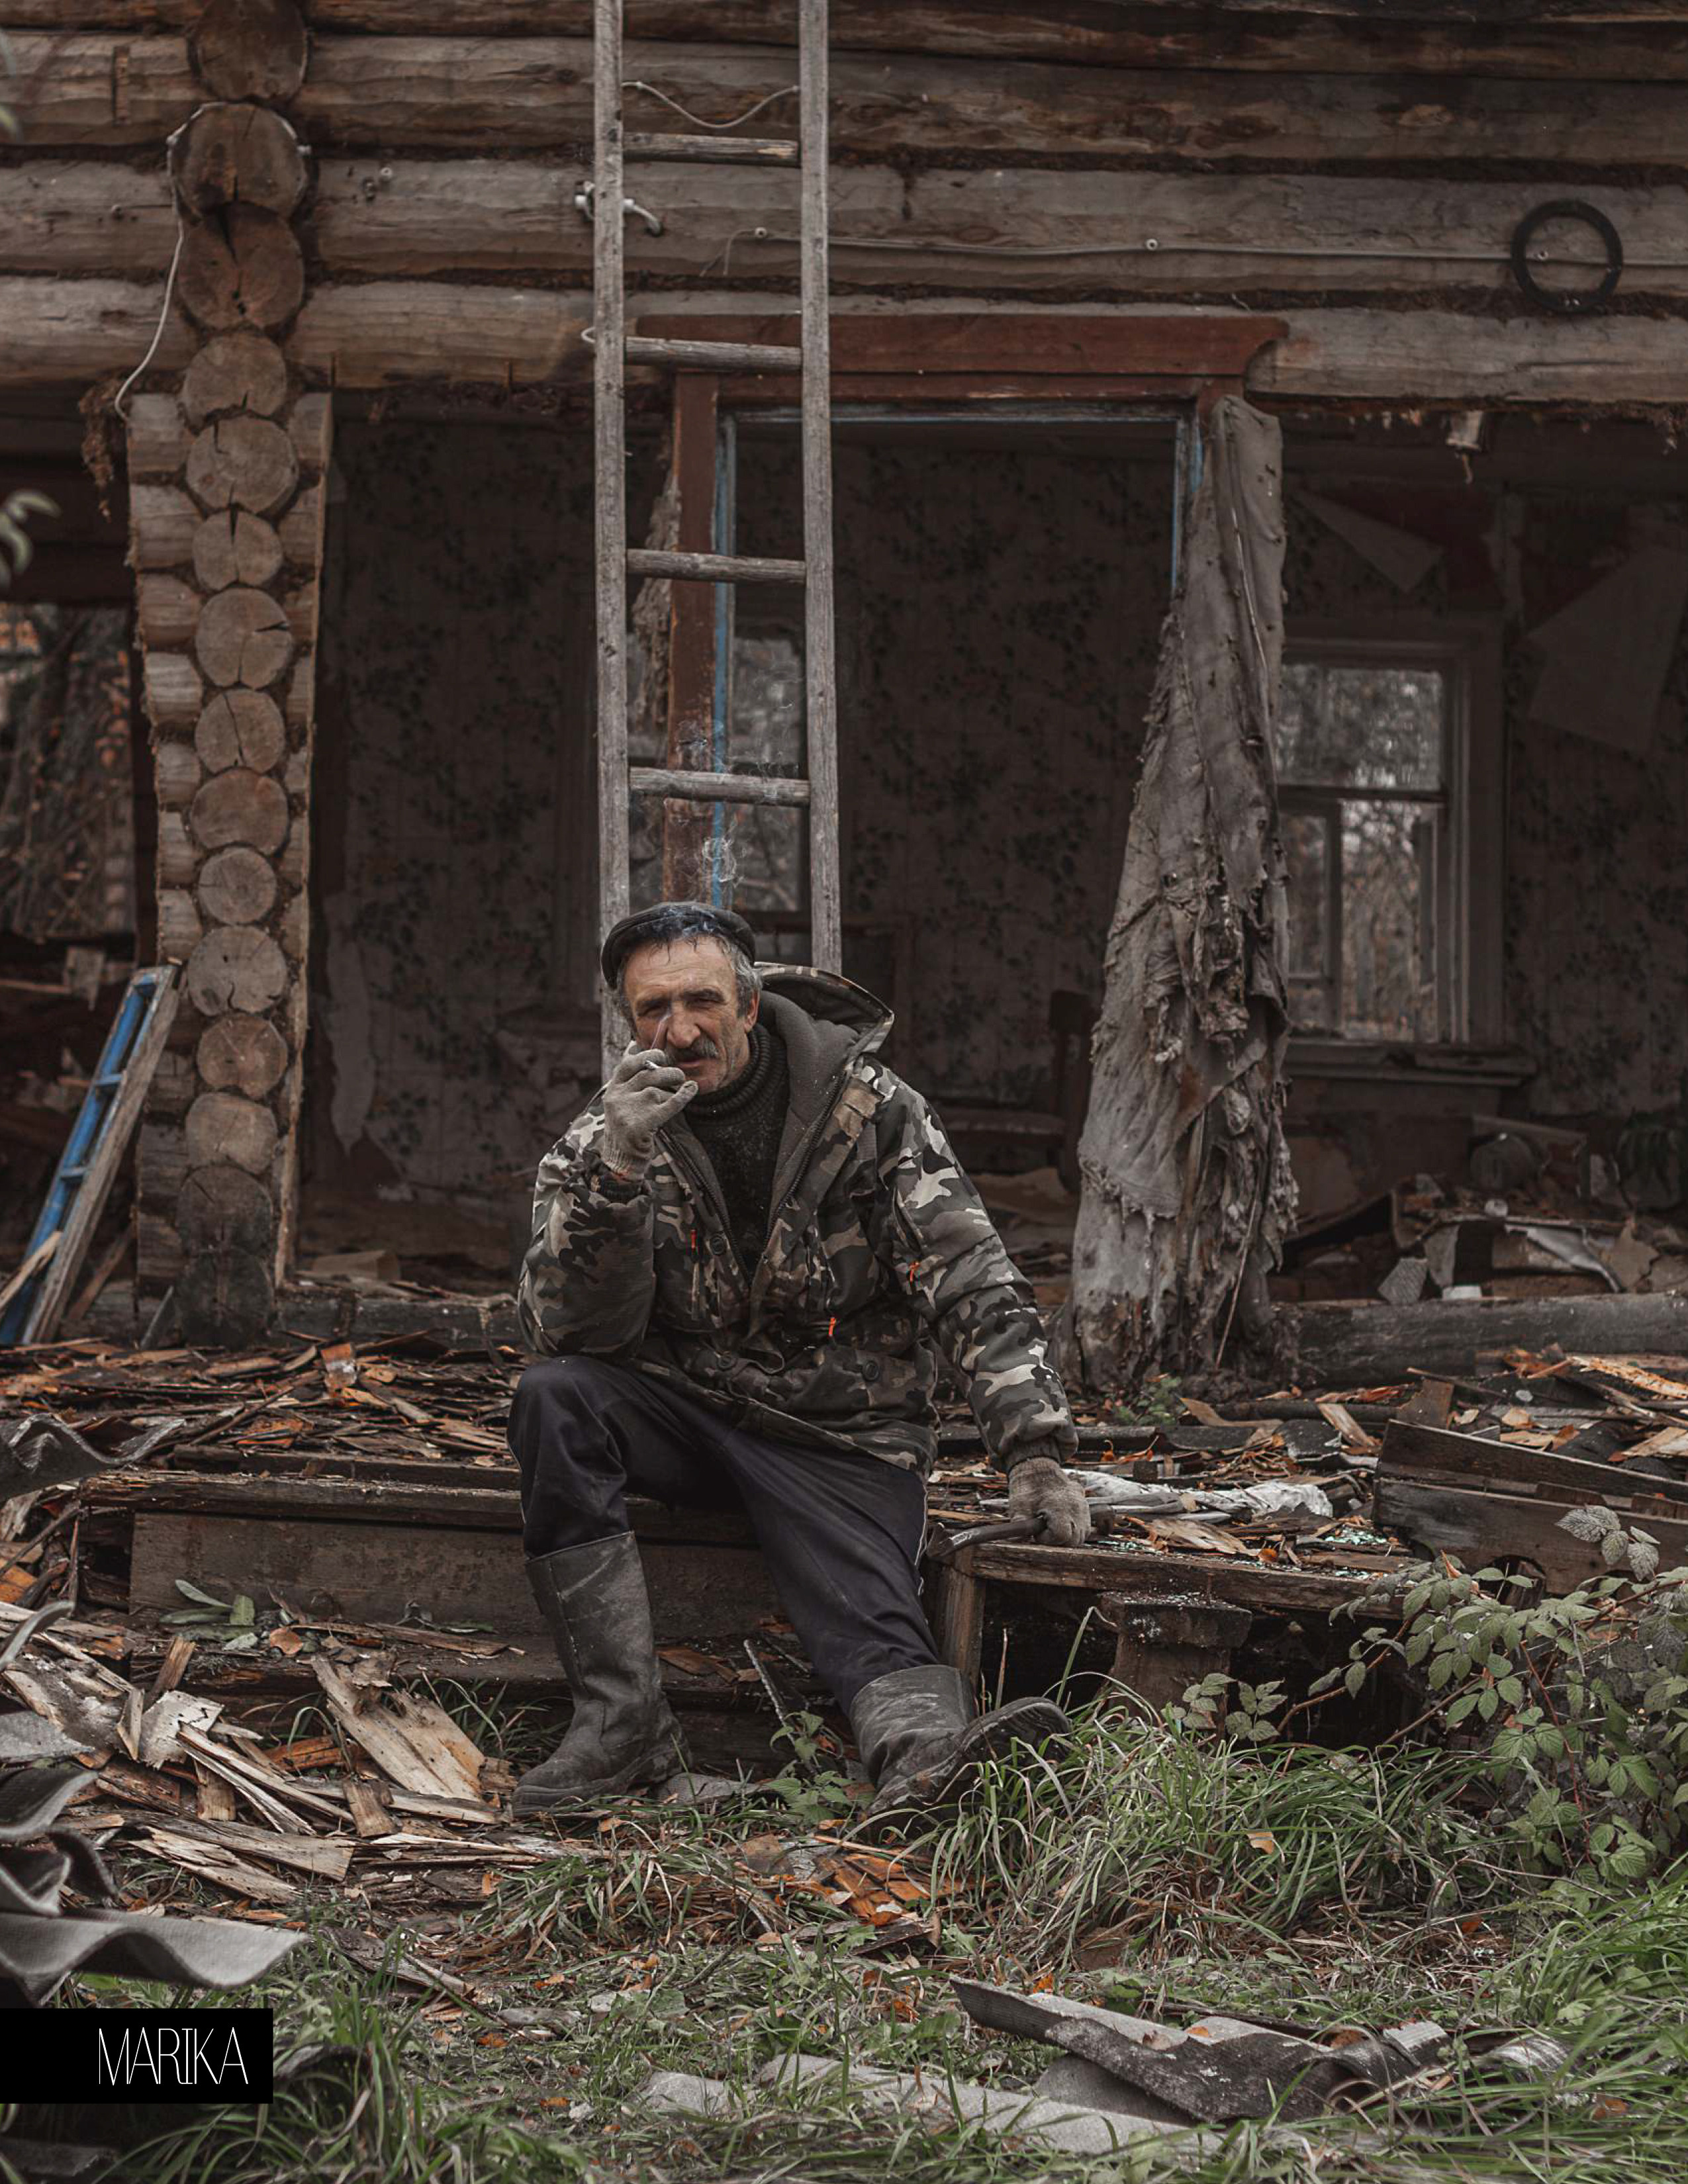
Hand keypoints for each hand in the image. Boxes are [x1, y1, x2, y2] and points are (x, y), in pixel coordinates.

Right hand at [601, 1041, 696, 1177]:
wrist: (621, 1159)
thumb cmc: (626, 1125)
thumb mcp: (619, 1099)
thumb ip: (628, 1077)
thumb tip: (634, 1045)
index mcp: (613, 1089)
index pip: (629, 1063)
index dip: (648, 1056)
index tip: (661, 1057)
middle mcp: (617, 1097)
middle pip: (647, 1075)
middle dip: (667, 1072)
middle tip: (677, 1075)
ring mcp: (628, 1111)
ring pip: (657, 1090)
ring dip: (673, 1089)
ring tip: (680, 1088)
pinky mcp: (641, 1124)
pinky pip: (668, 1104)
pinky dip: (683, 1096)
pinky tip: (691, 1090)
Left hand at [1007, 1455, 1090, 1546]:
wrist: (1036, 1468)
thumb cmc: (1026, 1489)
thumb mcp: (1018, 1506)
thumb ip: (1021, 1524)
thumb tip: (1020, 1537)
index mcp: (1060, 1507)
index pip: (1061, 1536)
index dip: (1047, 1539)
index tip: (1037, 1532)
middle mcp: (1076, 1507)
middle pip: (1074, 1539)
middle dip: (1058, 1540)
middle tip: (1044, 1530)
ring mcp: (1083, 1505)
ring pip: (1082, 1534)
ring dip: (1068, 1536)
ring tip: (1051, 1526)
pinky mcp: (1084, 1504)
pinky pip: (1085, 1525)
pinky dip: (1074, 1528)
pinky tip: (1060, 1521)